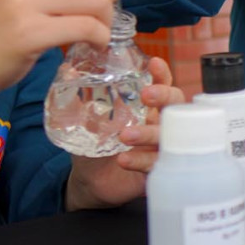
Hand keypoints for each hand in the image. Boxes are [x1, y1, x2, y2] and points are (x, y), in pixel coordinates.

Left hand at [65, 56, 180, 209]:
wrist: (92, 181)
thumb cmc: (96, 146)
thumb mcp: (87, 120)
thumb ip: (82, 98)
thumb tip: (68, 69)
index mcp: (147, 108)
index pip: (162, 85)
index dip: (162, 74)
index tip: (154, 64)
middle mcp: (158, 124)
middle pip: (175, 105)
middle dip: (164, 96)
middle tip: (146, 95)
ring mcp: (160, 147)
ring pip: (168, 136)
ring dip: (148, 132)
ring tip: (125, 135)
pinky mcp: (156, 169)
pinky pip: (156, 163)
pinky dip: (140, 160)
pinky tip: (123, 159)